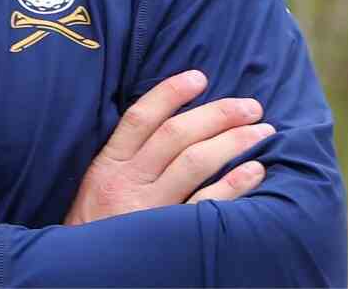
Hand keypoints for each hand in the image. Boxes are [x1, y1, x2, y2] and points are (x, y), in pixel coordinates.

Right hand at [65, 69, 272, 224]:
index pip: (140, 118)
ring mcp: (149, 208)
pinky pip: (206, 204)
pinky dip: (234, 185)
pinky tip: (256, 170)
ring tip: (263, 131)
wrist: (85, 269)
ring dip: (233, 142)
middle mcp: (127, 181)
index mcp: (108, 164)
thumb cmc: (97, 223)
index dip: (170, 93)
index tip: (199, 77)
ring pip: (194, 163)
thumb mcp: (97, 183)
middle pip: (175, 135)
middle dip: (216, 114)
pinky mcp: (167, 234)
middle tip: (251, 106)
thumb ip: (126, 156)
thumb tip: (167, 121)